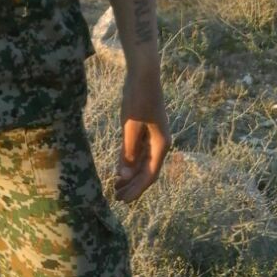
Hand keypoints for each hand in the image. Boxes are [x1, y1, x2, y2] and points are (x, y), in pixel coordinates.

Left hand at [113, 67, 170, 203]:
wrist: (143, 75)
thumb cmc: (138, 99)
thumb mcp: (130, 126)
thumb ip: (128, 151)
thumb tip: (125, 175)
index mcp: (161, 144)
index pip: (149, 175)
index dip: (137, 189)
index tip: (124, 200)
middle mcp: (160, 143)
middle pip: (147, 171)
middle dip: (133, 186)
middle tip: (117, 197)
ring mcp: (153, 136)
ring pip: (142, 163)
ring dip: (130, 176)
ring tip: (115, 187)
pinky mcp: (145, 130)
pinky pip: (138, 152)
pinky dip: (129, 162)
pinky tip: (118, 170)